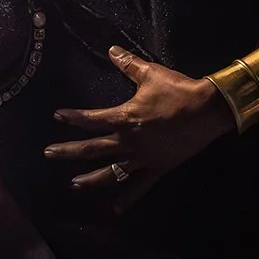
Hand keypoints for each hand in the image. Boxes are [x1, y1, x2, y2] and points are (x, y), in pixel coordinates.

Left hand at [43, 45, 233, 211]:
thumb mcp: (151, 74)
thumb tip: (111, 50)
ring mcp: (143, 157)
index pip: (91, 119)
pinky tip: (116, 209)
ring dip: (91, 178)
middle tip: (49, 153)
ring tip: (74, 184)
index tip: (57, 116)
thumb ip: (128, 64)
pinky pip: (140, 186)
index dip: (73, 117)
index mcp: (125, 118)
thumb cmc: (178, 90)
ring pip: (112, 171)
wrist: (209, 110)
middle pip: (93, 148)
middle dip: (69, 151)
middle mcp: (129, 141)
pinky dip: (128, 198)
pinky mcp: (158, 167)